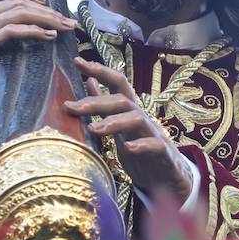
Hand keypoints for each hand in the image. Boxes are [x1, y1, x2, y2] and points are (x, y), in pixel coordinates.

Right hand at [0, 0, 77, 67]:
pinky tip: (48, 36)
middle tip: (70, 21)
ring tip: (65, 27)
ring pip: (19, 14)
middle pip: (20, 5)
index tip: (53, 11)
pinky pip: (11, 31)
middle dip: (49, 11)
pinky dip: (33, 31)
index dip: (36, 2)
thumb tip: (18, 34)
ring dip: (47, 19)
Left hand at [67, 58, 194, 203]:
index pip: (118, 83)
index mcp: (130, 110)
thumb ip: (105, 105)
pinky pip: (155, 144)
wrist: (168, 177)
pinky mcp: (163, 153)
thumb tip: (89, 81)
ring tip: (93, 129)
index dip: (100, 70)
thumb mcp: (119, 126)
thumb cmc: (140, 150)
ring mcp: (154, 134)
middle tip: (71, 107)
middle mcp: (142, 118)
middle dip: (96, 101)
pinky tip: (128, 148)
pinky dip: (141, 145)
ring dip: (114, 122)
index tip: (78, 61)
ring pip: (136, 118)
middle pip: (122, 100)